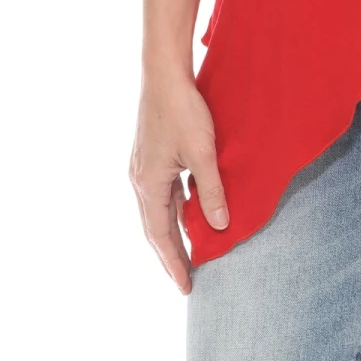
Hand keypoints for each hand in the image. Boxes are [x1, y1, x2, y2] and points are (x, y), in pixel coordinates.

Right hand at [128, 63, 228, 294]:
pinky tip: (190, 206)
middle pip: (155, 226)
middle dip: (171, 253)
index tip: (186, 286)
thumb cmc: (182, 110)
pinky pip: (162, 190)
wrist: (164, 73)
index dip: (174, 263)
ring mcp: (143, 166)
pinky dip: (175, 206)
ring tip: (190, 249)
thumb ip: (211, 190)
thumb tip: (219, 225)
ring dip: (173, 229)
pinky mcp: (151, 153)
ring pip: (158, 208)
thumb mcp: (203, 153)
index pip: (160, 236)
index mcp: (148, 185)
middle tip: (187, 278)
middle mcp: (140, 179)